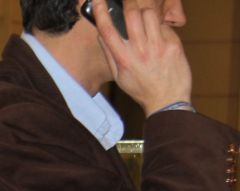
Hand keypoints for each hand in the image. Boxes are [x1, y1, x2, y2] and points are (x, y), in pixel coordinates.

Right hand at [92, 0, 190, 114]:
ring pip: (150, 14)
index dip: (100, 13)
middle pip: (132, 15)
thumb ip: (110, 54)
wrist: (167, 100)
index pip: (108, 30)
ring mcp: (158, 47)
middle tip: (129, 2)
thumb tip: (102, 34)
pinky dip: (160, 27)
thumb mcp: (119, 76)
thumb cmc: (141, 89)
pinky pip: (164, 26)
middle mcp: (140, 51)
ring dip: (146, 13)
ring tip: (146, 20)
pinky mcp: (173, 45)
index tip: (98, 0)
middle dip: (130, 3)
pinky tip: (159, 36)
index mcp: (123, 59)